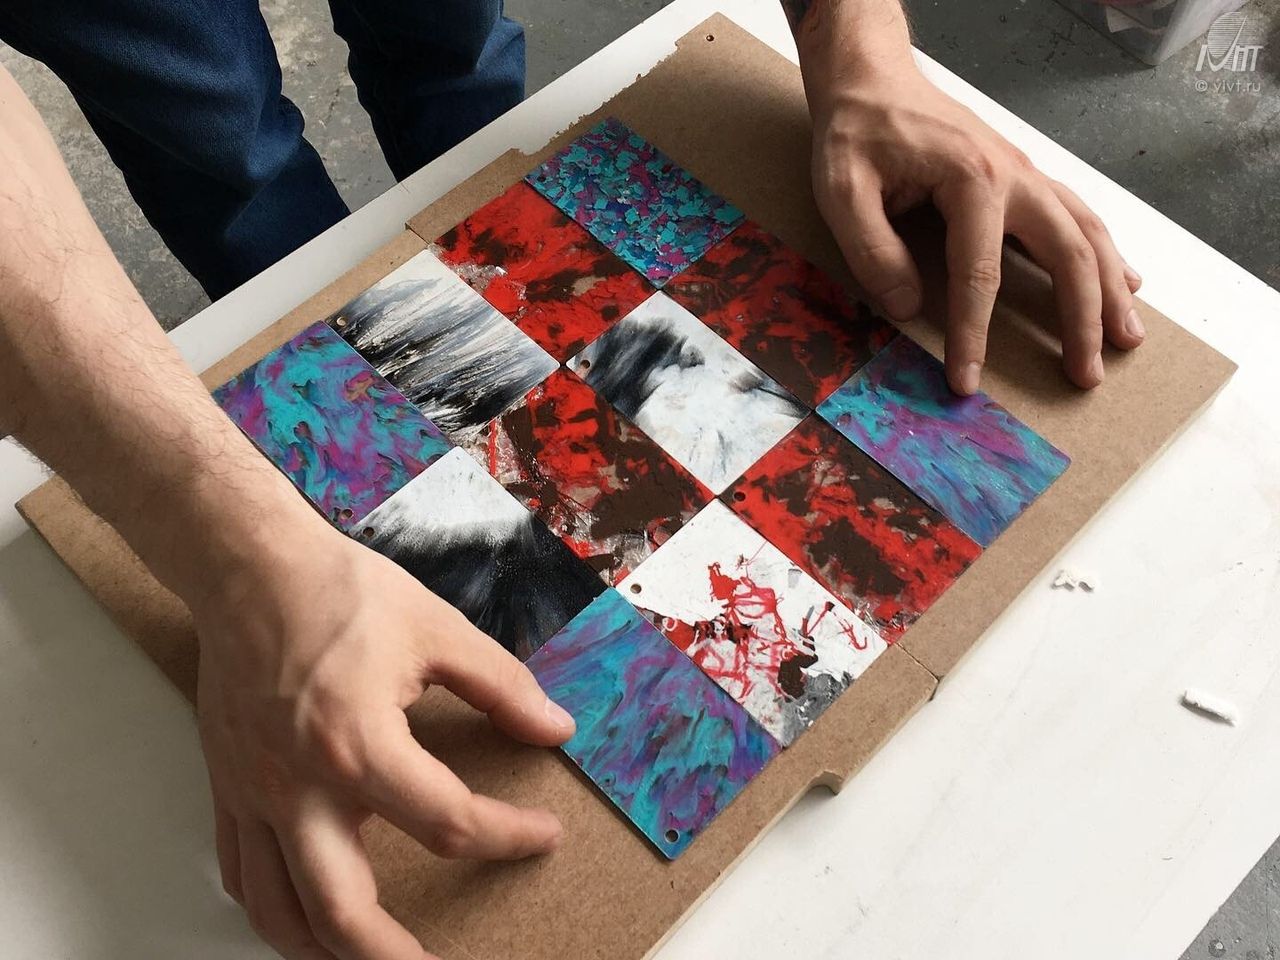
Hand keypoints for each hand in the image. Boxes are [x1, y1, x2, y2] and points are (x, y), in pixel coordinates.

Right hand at [193, 515, 574, 959]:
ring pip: (277, 909)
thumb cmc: (335, 590)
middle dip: (394, 958)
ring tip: (370, 957)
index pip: (448, 823)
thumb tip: (553, 727)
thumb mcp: (437, 630)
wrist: (247, 566)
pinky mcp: (227, 784)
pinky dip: (271, 906)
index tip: (541, 835)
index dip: (507, 837)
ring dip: (323, 950)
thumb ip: (502, 686)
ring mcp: (254, 793)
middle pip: (343, 911)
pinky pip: (238, 870)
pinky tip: (300, 910)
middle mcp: (298, 786)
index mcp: (358, 746)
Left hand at [804, 39, 1144, 392]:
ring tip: (1128, 338)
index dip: (974, 335)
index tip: (966, 382)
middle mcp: (1014, 176)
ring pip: (1088, 235)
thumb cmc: (857, 134)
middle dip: (1081, 320)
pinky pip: (1079, 216)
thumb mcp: (843, 191)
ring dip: (1111, 289)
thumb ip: (872, 251)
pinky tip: (1124, 282)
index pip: (980, 275)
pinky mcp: (1023, 176)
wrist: (872, 81)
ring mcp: (1026, 174)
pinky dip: (1106, 253)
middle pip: (1068, 255)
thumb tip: (908, 308)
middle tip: (1086, 374)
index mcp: (971, 181)